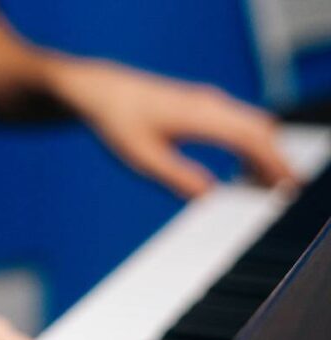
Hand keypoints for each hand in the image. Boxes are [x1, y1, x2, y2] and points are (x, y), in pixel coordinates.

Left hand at [51, 60, 296, 197]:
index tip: (284, 187)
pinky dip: (250, 144)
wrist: (104, 91)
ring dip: (263, 153)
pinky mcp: (203, 104)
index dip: (273, 163)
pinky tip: (244, 168)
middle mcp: (211, 104)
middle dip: (276, 161)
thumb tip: (209, 198)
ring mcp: (209, 102)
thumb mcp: (145, 158)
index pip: (251, 139)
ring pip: (253, 125)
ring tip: (262, 187)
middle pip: (261, 132)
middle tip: (279, 195)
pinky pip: (239, 123)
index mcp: (200, 116)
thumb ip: (179, 178)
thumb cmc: (120, 122)